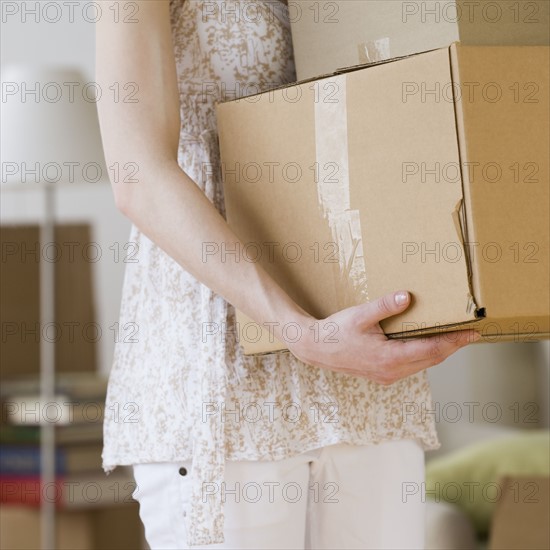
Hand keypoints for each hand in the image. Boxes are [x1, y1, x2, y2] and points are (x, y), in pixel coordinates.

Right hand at [288, 290, 480, 384]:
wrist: (315, 349)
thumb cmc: (336, 332)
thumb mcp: (360, 315)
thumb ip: (385, 306)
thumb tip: (407, 296)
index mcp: (390, 357)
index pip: (432, 349)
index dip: (455, 341)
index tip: (473, 334)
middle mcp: (392, 371)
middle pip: (432, 359)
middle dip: (452, 347)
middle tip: (470, 334)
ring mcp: (387, 376)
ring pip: (423, 364)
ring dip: (439, 352)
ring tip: (453, 339)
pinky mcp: (382, 375)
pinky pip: (411, 366)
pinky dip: (424, 356)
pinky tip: (426, 346)